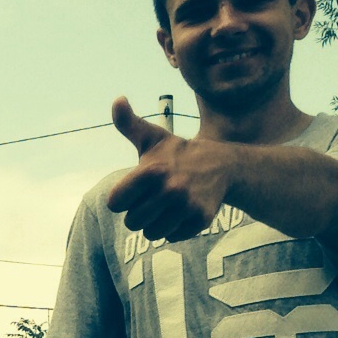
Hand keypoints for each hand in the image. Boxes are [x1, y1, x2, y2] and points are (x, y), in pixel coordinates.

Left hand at [105, 97, 232, 242]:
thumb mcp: (153, 137)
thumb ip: (128, 124)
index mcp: (152, 171)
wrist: (222, 165)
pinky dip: (175, 229)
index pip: (115, 203)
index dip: (122, 198)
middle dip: (140, 213)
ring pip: (151, 234)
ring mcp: (187, 205)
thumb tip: (117, 100)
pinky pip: (172, 238)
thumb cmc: (177, 153)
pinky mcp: (200, 219)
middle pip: (132, 222)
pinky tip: (183, 211)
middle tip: (154, 198)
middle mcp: (170, 189)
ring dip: (156, 223)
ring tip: (167, 206)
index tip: (135, 190)